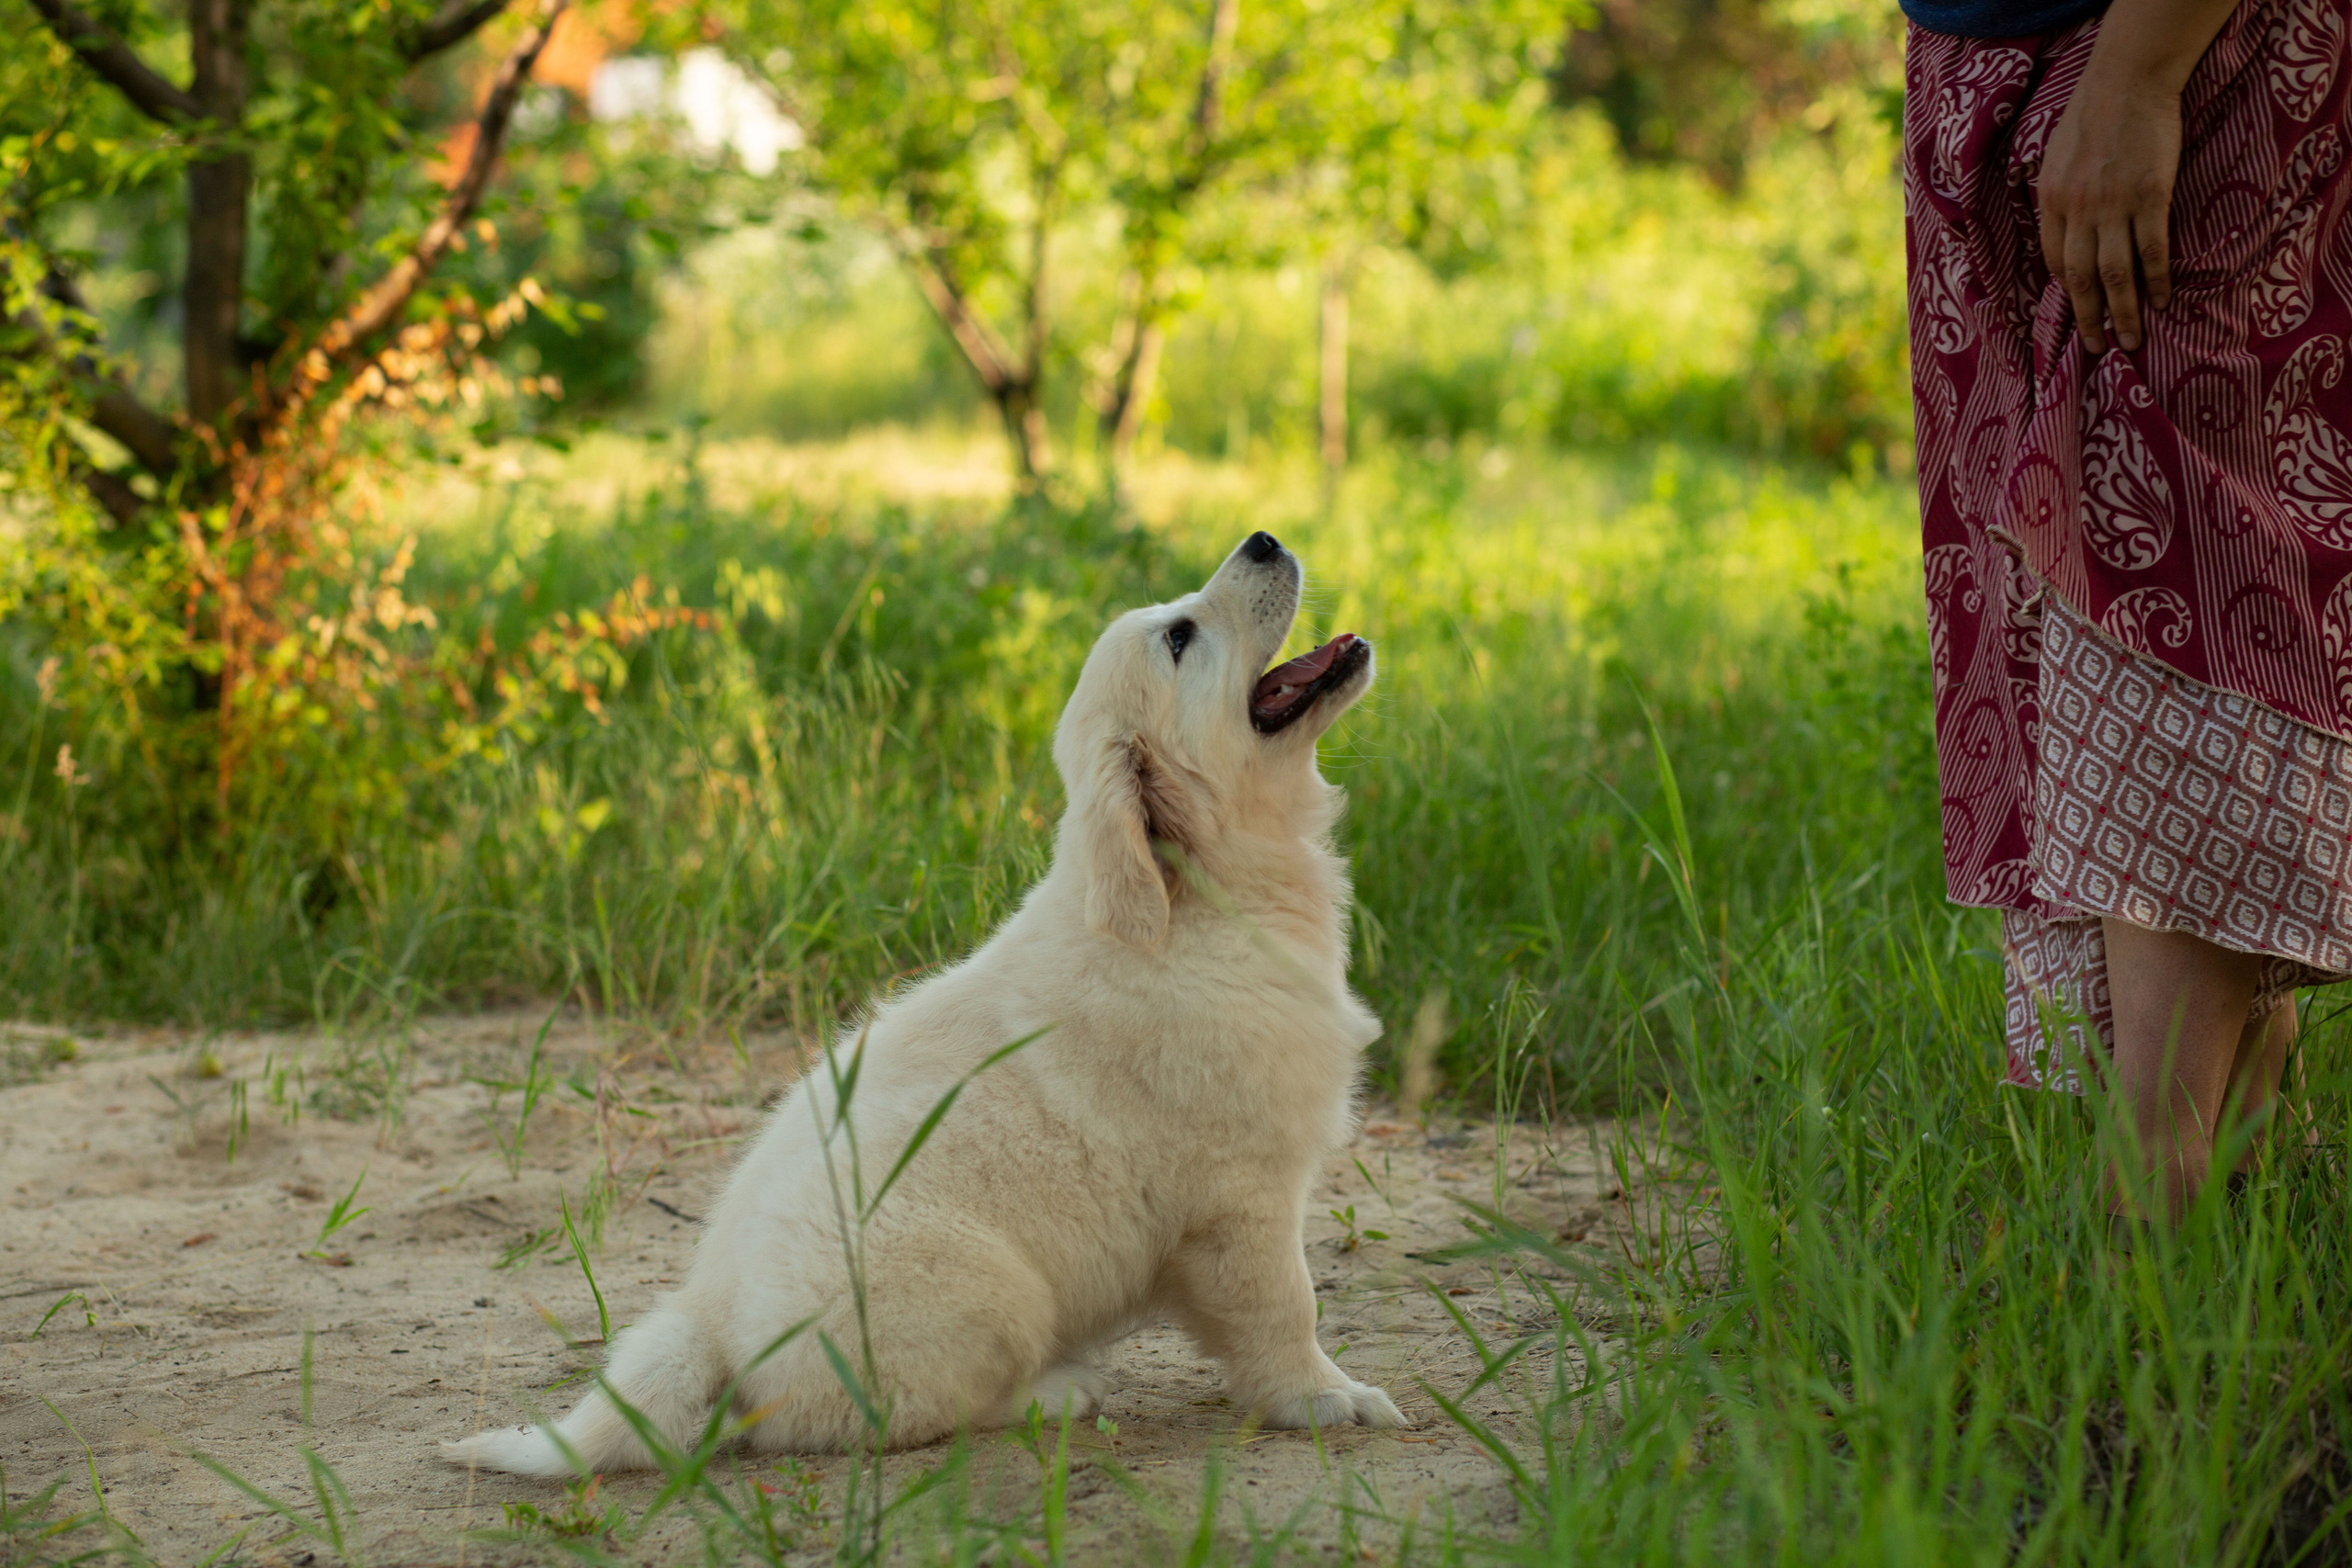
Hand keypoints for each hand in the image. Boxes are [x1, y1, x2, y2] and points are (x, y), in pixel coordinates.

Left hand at [2037, 68, 2183, 354]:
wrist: (2126, 85)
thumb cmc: (2090, 117)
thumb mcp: (2055, 159)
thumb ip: (2057, 195)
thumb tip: (2061, 225)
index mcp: (2050, 203)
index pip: (2053, 261)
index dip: (2067, 290)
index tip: (2076, 310)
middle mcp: (2078, 212)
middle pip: (2081, 278)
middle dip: (2088, 318)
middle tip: (2096, 348)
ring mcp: (2115, 207)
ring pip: (2116, 274)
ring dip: (2123, 312)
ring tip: (2130, 340)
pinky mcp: (2151, 197)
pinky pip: (2152, 250)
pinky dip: (2156, 280)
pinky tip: (2162, 300)